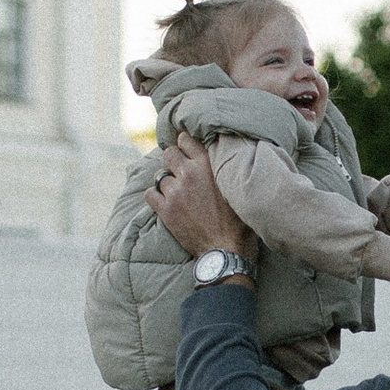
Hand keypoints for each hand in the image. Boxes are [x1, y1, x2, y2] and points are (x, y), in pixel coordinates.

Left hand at [150, 137, 252, 266]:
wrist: (226, 250)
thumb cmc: (238, 221)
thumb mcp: (236, 186)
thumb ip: (225, 168)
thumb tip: (222, 158)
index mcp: (208, 164)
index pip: (187, 140)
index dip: (185, 144)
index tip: (186, 150)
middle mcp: (189, 174)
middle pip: (169, 153)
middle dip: (173, 160)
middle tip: (179, 170)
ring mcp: (175, 192)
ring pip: (159, 175)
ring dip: (166, 181)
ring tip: (176, 190)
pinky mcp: (166, 210)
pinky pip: (150, 194)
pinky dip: (156, 196)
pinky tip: (164, 201)